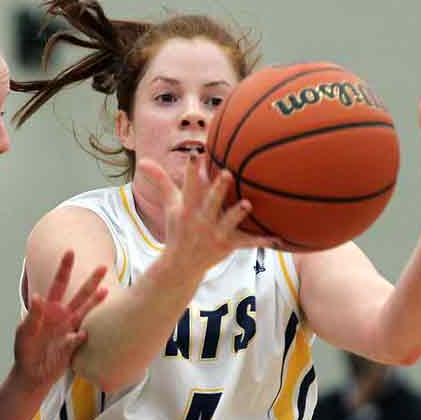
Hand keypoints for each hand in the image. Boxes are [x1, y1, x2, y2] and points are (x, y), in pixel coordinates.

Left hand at [14, 250, 106, 390]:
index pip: (57, 285)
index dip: (64, 269)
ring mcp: (69, 329)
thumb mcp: (24, 332)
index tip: (70, 252)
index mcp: (48, 309)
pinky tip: (82, 335)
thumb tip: (38, 297)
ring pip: (86, 312)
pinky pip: (80, 337)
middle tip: (103, 267)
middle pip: (79, 295)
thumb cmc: (24, 350)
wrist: (31, 374)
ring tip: (108, 291)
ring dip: (96, 302)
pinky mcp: (74, 344)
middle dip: (91, 281)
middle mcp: (62, 316)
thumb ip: (32, 316)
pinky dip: (80, 336)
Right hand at [138, 152, 276, 273]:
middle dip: (218, 189)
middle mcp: (201, 221)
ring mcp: (215, 234)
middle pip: (210, 202)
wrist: (181, 265)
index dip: (191, 171)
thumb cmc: (178, 228)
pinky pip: (247, 243)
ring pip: (229, 222)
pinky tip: (278, 237)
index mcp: (188, 209)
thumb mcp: (169, 205)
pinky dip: (262, 241)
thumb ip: (160, 181)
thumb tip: (142, 160)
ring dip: (238, 214)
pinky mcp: (228, 246)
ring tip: (247, 204)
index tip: (195, 154)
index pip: (188, 187)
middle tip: (227, 173)